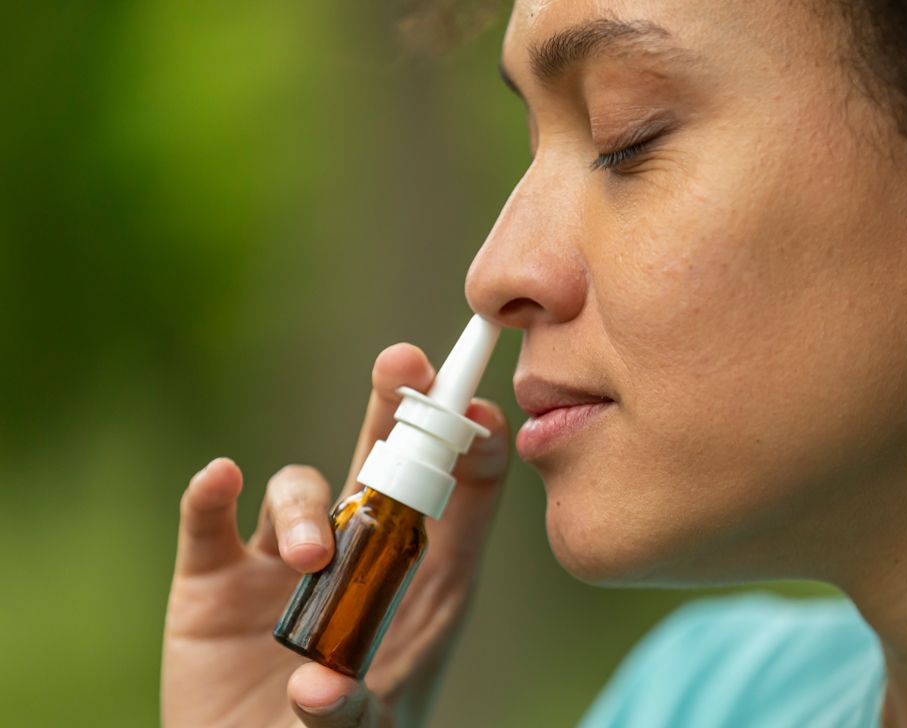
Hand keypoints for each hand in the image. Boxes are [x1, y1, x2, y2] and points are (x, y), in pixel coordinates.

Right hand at [161, 343, 511, 726]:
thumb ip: (350, 713)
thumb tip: (319, 689)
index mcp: (420, 581)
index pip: (461, 495)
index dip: (471, 445)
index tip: (473, 411)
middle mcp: (357, 555)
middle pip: (384, 460)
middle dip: (396, 408)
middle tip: (403, 363)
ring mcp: (284, 562)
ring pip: (301, 489)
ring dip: (305, 508)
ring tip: (310, 557)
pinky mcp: (216, 581)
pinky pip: (209, 522)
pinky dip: (210, 496)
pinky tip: (218, 481)